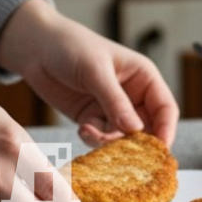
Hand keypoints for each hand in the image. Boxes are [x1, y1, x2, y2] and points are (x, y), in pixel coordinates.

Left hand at [0, 0, 178, 146]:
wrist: (35, 47)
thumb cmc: (71, 46)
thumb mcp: (95, 70)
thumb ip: (115, 100)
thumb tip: (136, 130)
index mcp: (142, 77)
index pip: (165, 109)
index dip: (166, 130)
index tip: (160, 151)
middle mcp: (131, 95)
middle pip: (147, 129)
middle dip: (136, 144)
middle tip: (124, 156)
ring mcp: (111, 108)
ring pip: (122, 138)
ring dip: (109, 142)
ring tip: (90, 131)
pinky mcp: (91, 118)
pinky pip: (100, 138)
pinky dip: (93, 139)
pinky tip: (82, 128)